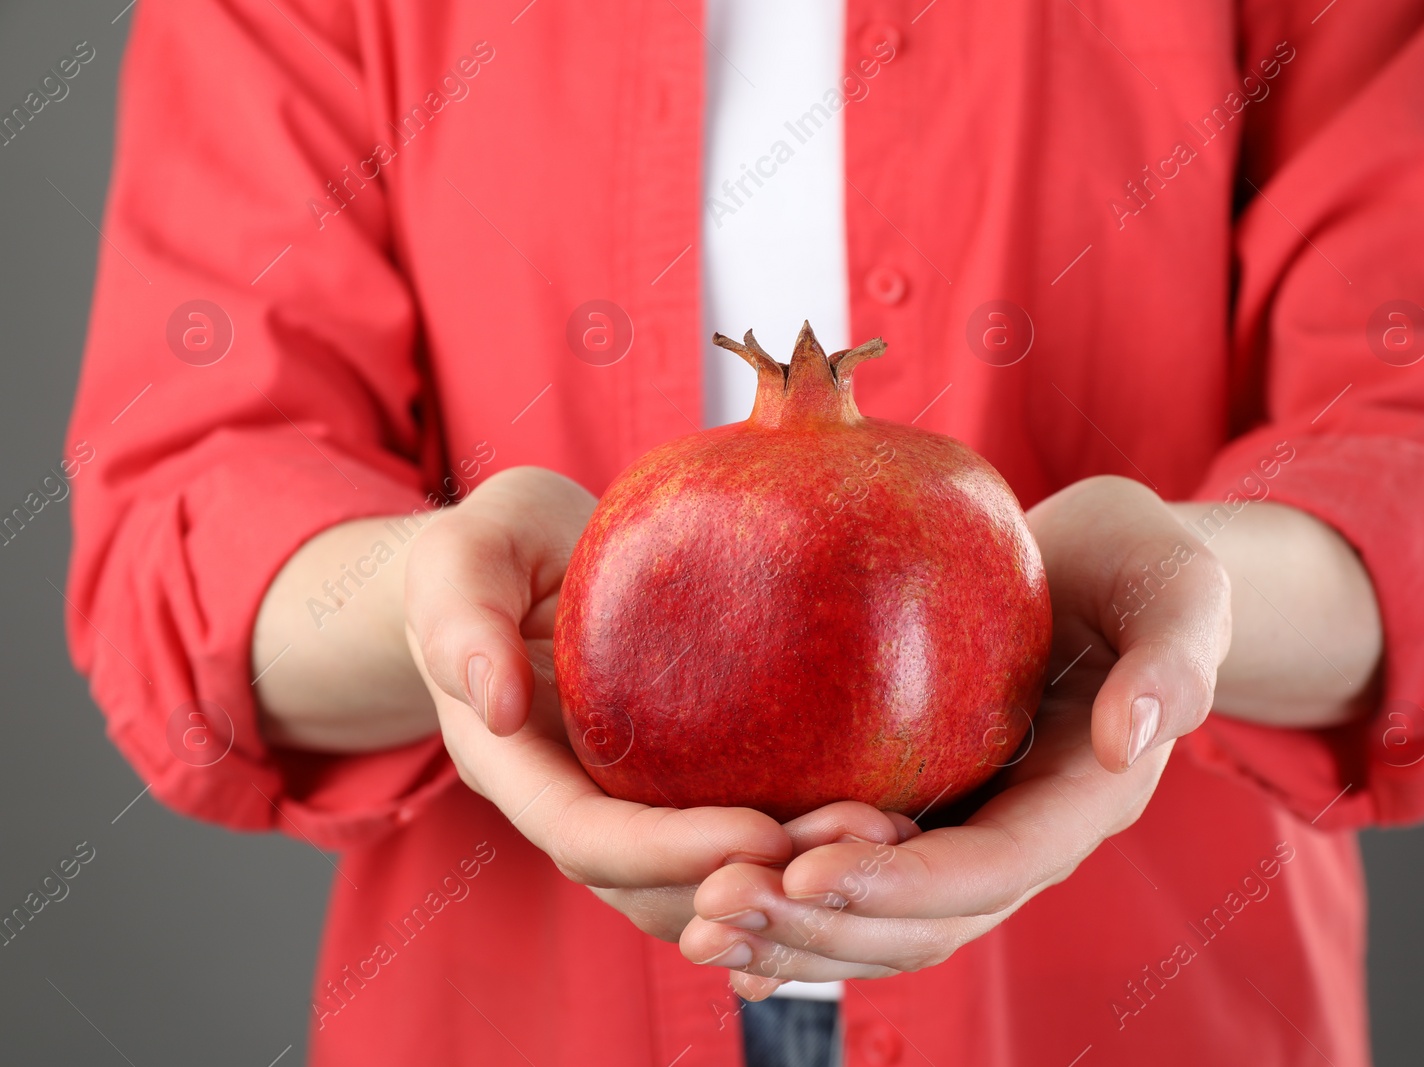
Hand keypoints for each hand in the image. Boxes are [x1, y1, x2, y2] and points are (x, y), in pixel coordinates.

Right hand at [402, 467, 910, 938]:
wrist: (512, 568)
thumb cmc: (487, 550)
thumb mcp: (462, 555)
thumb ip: (460, 617)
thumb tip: (493, 704)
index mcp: (512, 764)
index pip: (587, 836)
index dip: (670, 850)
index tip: (760, 834)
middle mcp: (571, 804)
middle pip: (657, 883)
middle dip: (757, 879)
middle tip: (866, 839)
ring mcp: (623, 806)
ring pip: (702, 884)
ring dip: (792, 880)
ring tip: (891, 836)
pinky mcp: (671, 792)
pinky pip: (729, 849)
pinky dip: (791, 863)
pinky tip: (873, 843)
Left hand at [676, 475, 1232, 996]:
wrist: (1103, 570)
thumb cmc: (1141, 566)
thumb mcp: (1176, 591)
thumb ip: (1171, 658)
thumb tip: (1128, 737)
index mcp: (1084, 800)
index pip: (994, 869)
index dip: (901, 884)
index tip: (805, 870)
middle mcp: (1020, 838)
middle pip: (924, 923)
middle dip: (822, 929)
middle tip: (716, 906)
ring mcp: (967, 834)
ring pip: (882, 924)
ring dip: (792, 936)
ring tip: (699, 921)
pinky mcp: (923, 815)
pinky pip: (856, 890)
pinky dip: (792, 919)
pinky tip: (707, 924)